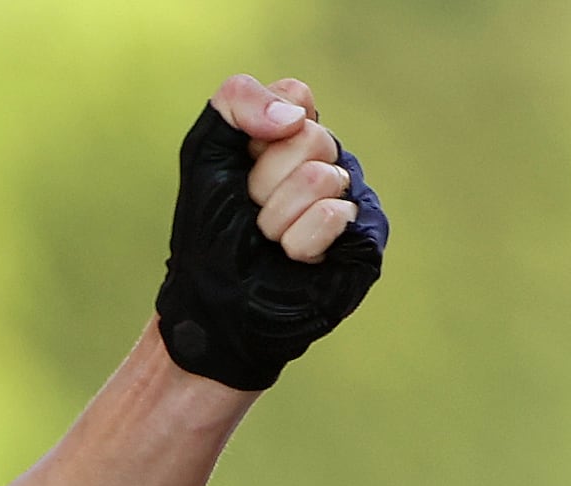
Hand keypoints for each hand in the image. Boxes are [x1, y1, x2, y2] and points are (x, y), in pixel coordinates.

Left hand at [215, 76, 360, 260]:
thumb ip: (236, 101)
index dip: (257, 138)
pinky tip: (292, 257)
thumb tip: (295, 117)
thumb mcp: (205, 151)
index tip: (241, 170)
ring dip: (276, 218)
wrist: (214, 302)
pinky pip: (333, 215)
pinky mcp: (365, 235)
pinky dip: (297, 243)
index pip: (297, 98)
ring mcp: (351, 196)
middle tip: (253, 212)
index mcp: (294, 135)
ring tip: (270, 238)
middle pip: (310, 137)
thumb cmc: (210, 230)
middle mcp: (328, 160)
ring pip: (319, 178)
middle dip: (264, 183)